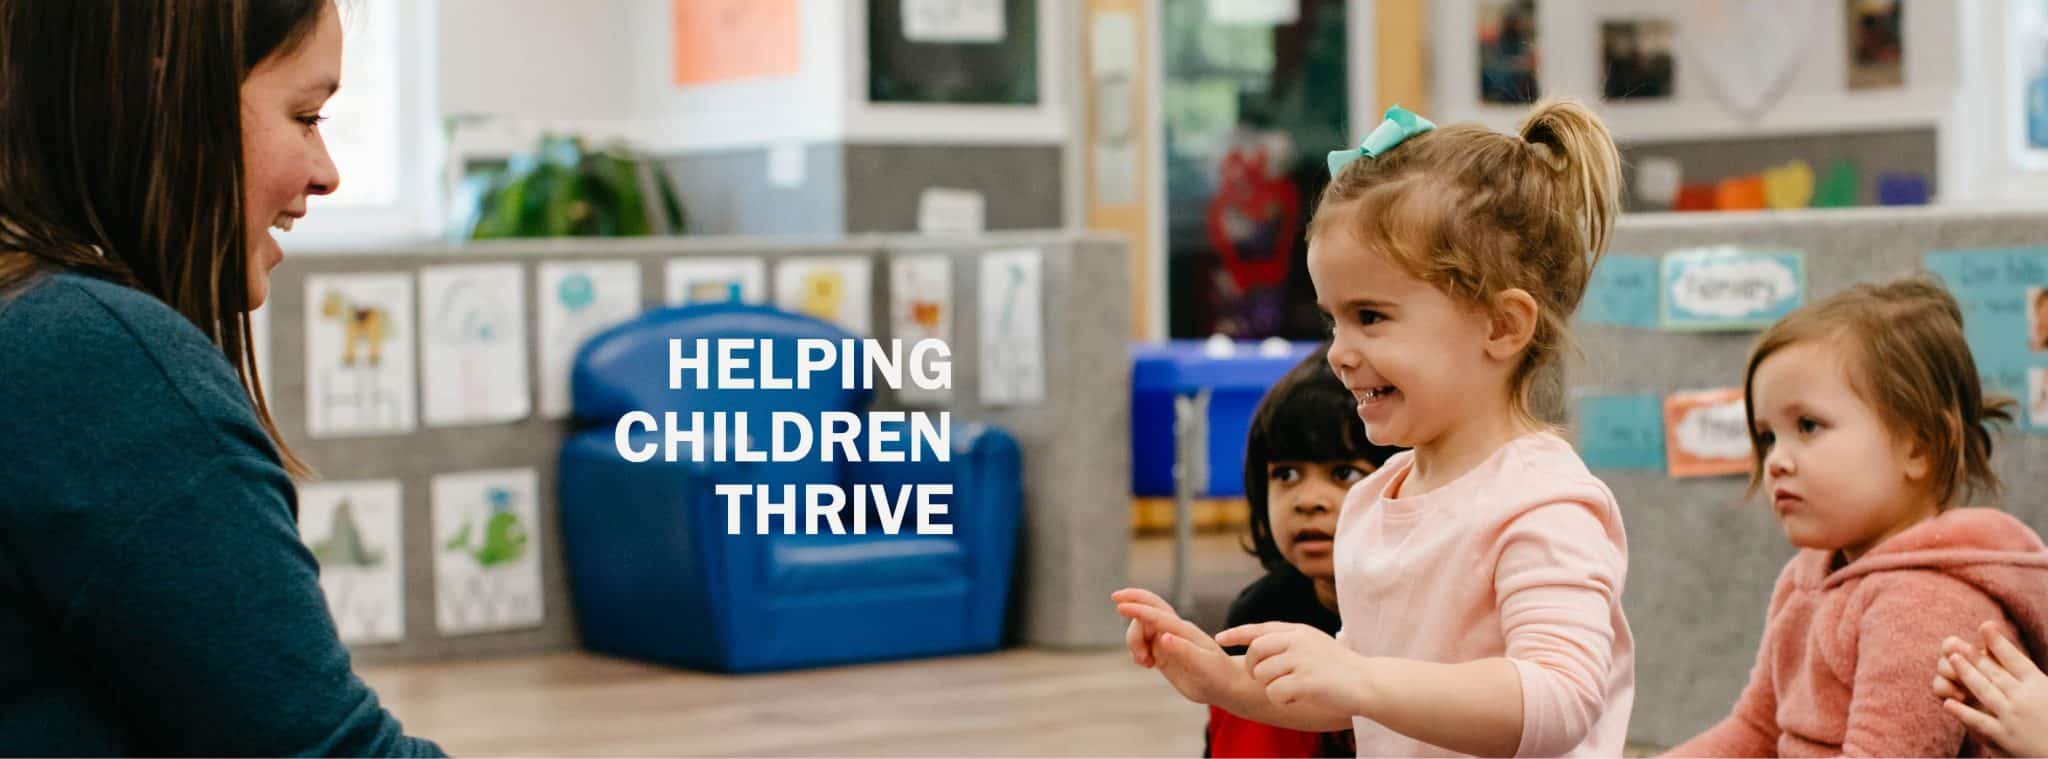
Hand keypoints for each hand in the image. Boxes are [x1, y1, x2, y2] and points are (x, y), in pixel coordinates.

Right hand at [1111, 588, 1245, 705]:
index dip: (1138, 609)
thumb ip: (1184, 650)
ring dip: (1133, 641)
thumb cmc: (1218, 675)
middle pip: (1146, 612)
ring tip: (1143, 662)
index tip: (1119, 606)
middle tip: (1125, 625)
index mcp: (1183, 630)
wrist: (1226, 686)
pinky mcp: (1163, 653)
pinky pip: (1143, 643)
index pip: (1157, 614)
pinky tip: (1146, 664)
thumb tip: (1164, 637)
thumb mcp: (1203, 665)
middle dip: (1132, 611)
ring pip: (1141, 629)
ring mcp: (1168, 640)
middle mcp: (1174, 631)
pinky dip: (1136, 650)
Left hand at [1217, 621, 1371, 716]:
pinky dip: (1282, 699)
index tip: (1219, 638)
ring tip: (1292, 689)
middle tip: (1266, 679)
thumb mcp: (1313, 644)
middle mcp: (1297, 640)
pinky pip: (1275, 692)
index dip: (1237, 633)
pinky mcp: (1306, 680)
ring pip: (1262, 674)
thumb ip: (1288, 642)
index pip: (1259, 629)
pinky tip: (1298, 697)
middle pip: (1254, 652)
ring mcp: (1302, 659)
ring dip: (1271, 687)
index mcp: (1298, 631)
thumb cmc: (1339, 668)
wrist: (1369, 682)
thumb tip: (1256, 647)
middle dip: (1253, 668)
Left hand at [1939, 621, 2047, 757]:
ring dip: (1965, 673)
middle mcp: (2025, 698)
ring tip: (1951, 660)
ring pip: (1983, 690)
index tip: (1985, 626)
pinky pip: (1979, 721)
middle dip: (1974, 656)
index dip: (1999, 642)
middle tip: (1956, 643)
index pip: (2016, 660)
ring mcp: (2013, 717)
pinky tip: (1947, 703)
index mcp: (2040, 685)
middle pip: (1994, 672)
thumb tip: (2018, 663)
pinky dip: (1962, 712)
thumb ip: (2033, 678)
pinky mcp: (2004, 737)